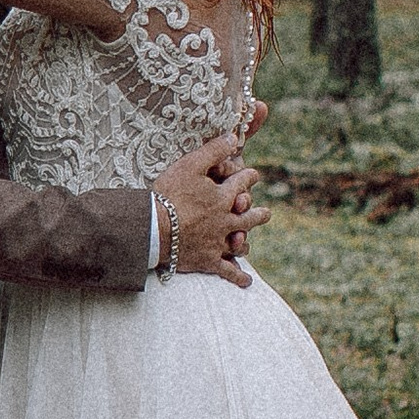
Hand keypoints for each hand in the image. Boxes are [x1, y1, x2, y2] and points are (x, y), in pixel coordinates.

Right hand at [153, 136, 266, 287]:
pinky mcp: (207, 260)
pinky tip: (246, 281)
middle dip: (258, 213)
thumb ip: (214, 150)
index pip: (242, 183)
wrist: (153, 228)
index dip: (249, 176)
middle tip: (265, 213)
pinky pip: (227, 270)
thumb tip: (234, 137)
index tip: (253, 174)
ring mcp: (218, 242)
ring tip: (247, 243)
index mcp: (223, 197)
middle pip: (249, 216)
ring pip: (240, 243)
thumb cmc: (168, 194)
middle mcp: (226, 220)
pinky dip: (237, 276)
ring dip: (246, 242)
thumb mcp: (190, 164)